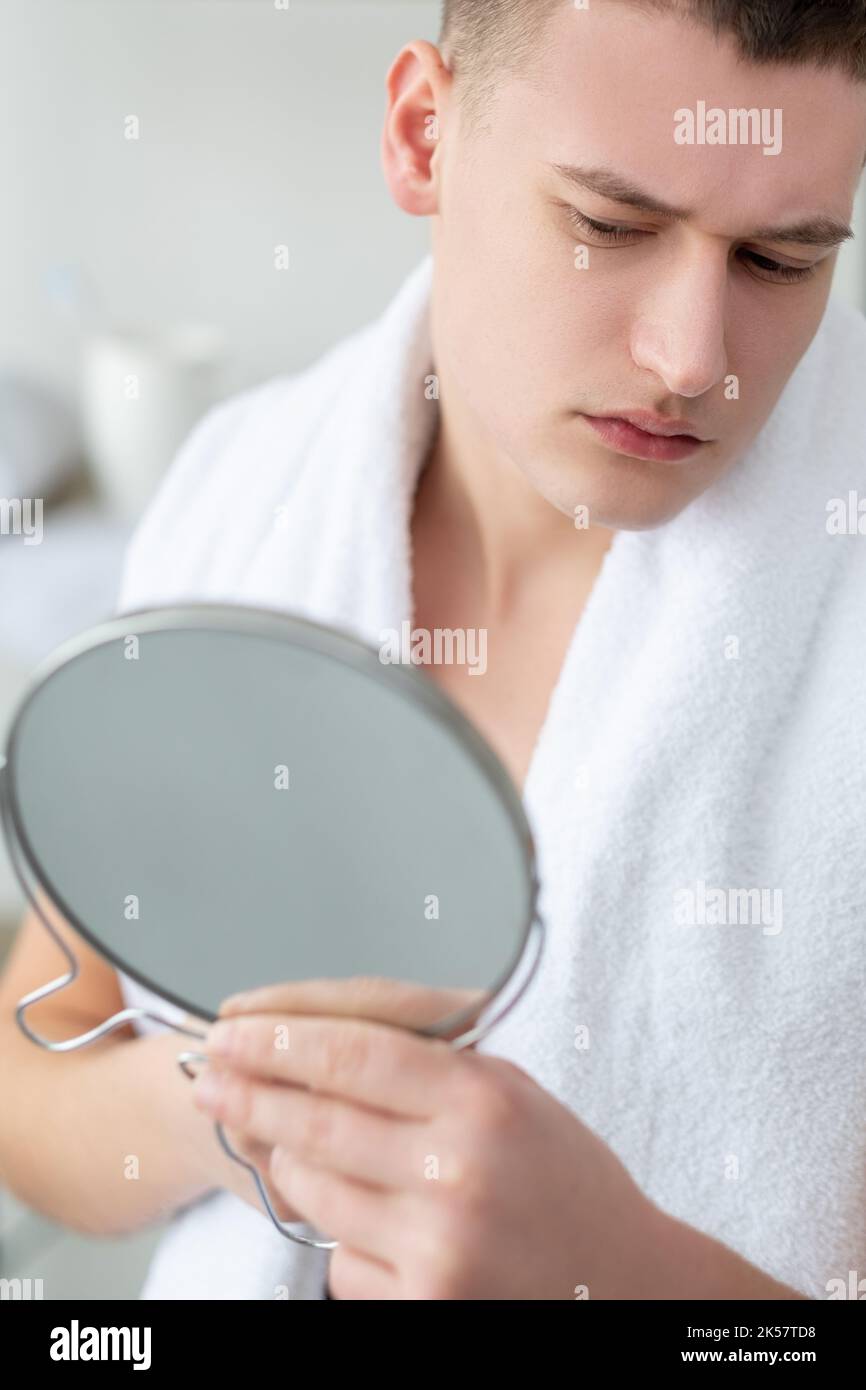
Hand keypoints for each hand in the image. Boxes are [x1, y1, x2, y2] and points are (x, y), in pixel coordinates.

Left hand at [190, 985, 660, 1298]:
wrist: (622, 1282)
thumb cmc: (562, 1176)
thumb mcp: (511, 1092)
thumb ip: (424, 1067)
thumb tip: (312, 1047)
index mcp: (484, 1099)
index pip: (353, 1053)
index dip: (278, 1038)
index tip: (229, 1027)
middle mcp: (457, 1170)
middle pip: (315, 1120)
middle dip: (246, 1093)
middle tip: (205, 1077)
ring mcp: (438, 1245)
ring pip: (311, 1193)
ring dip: (286, 1164)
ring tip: (283, 1143)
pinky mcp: (425, 1306)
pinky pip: (340, 1261)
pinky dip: (343, 1238)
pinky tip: (374, 1223)